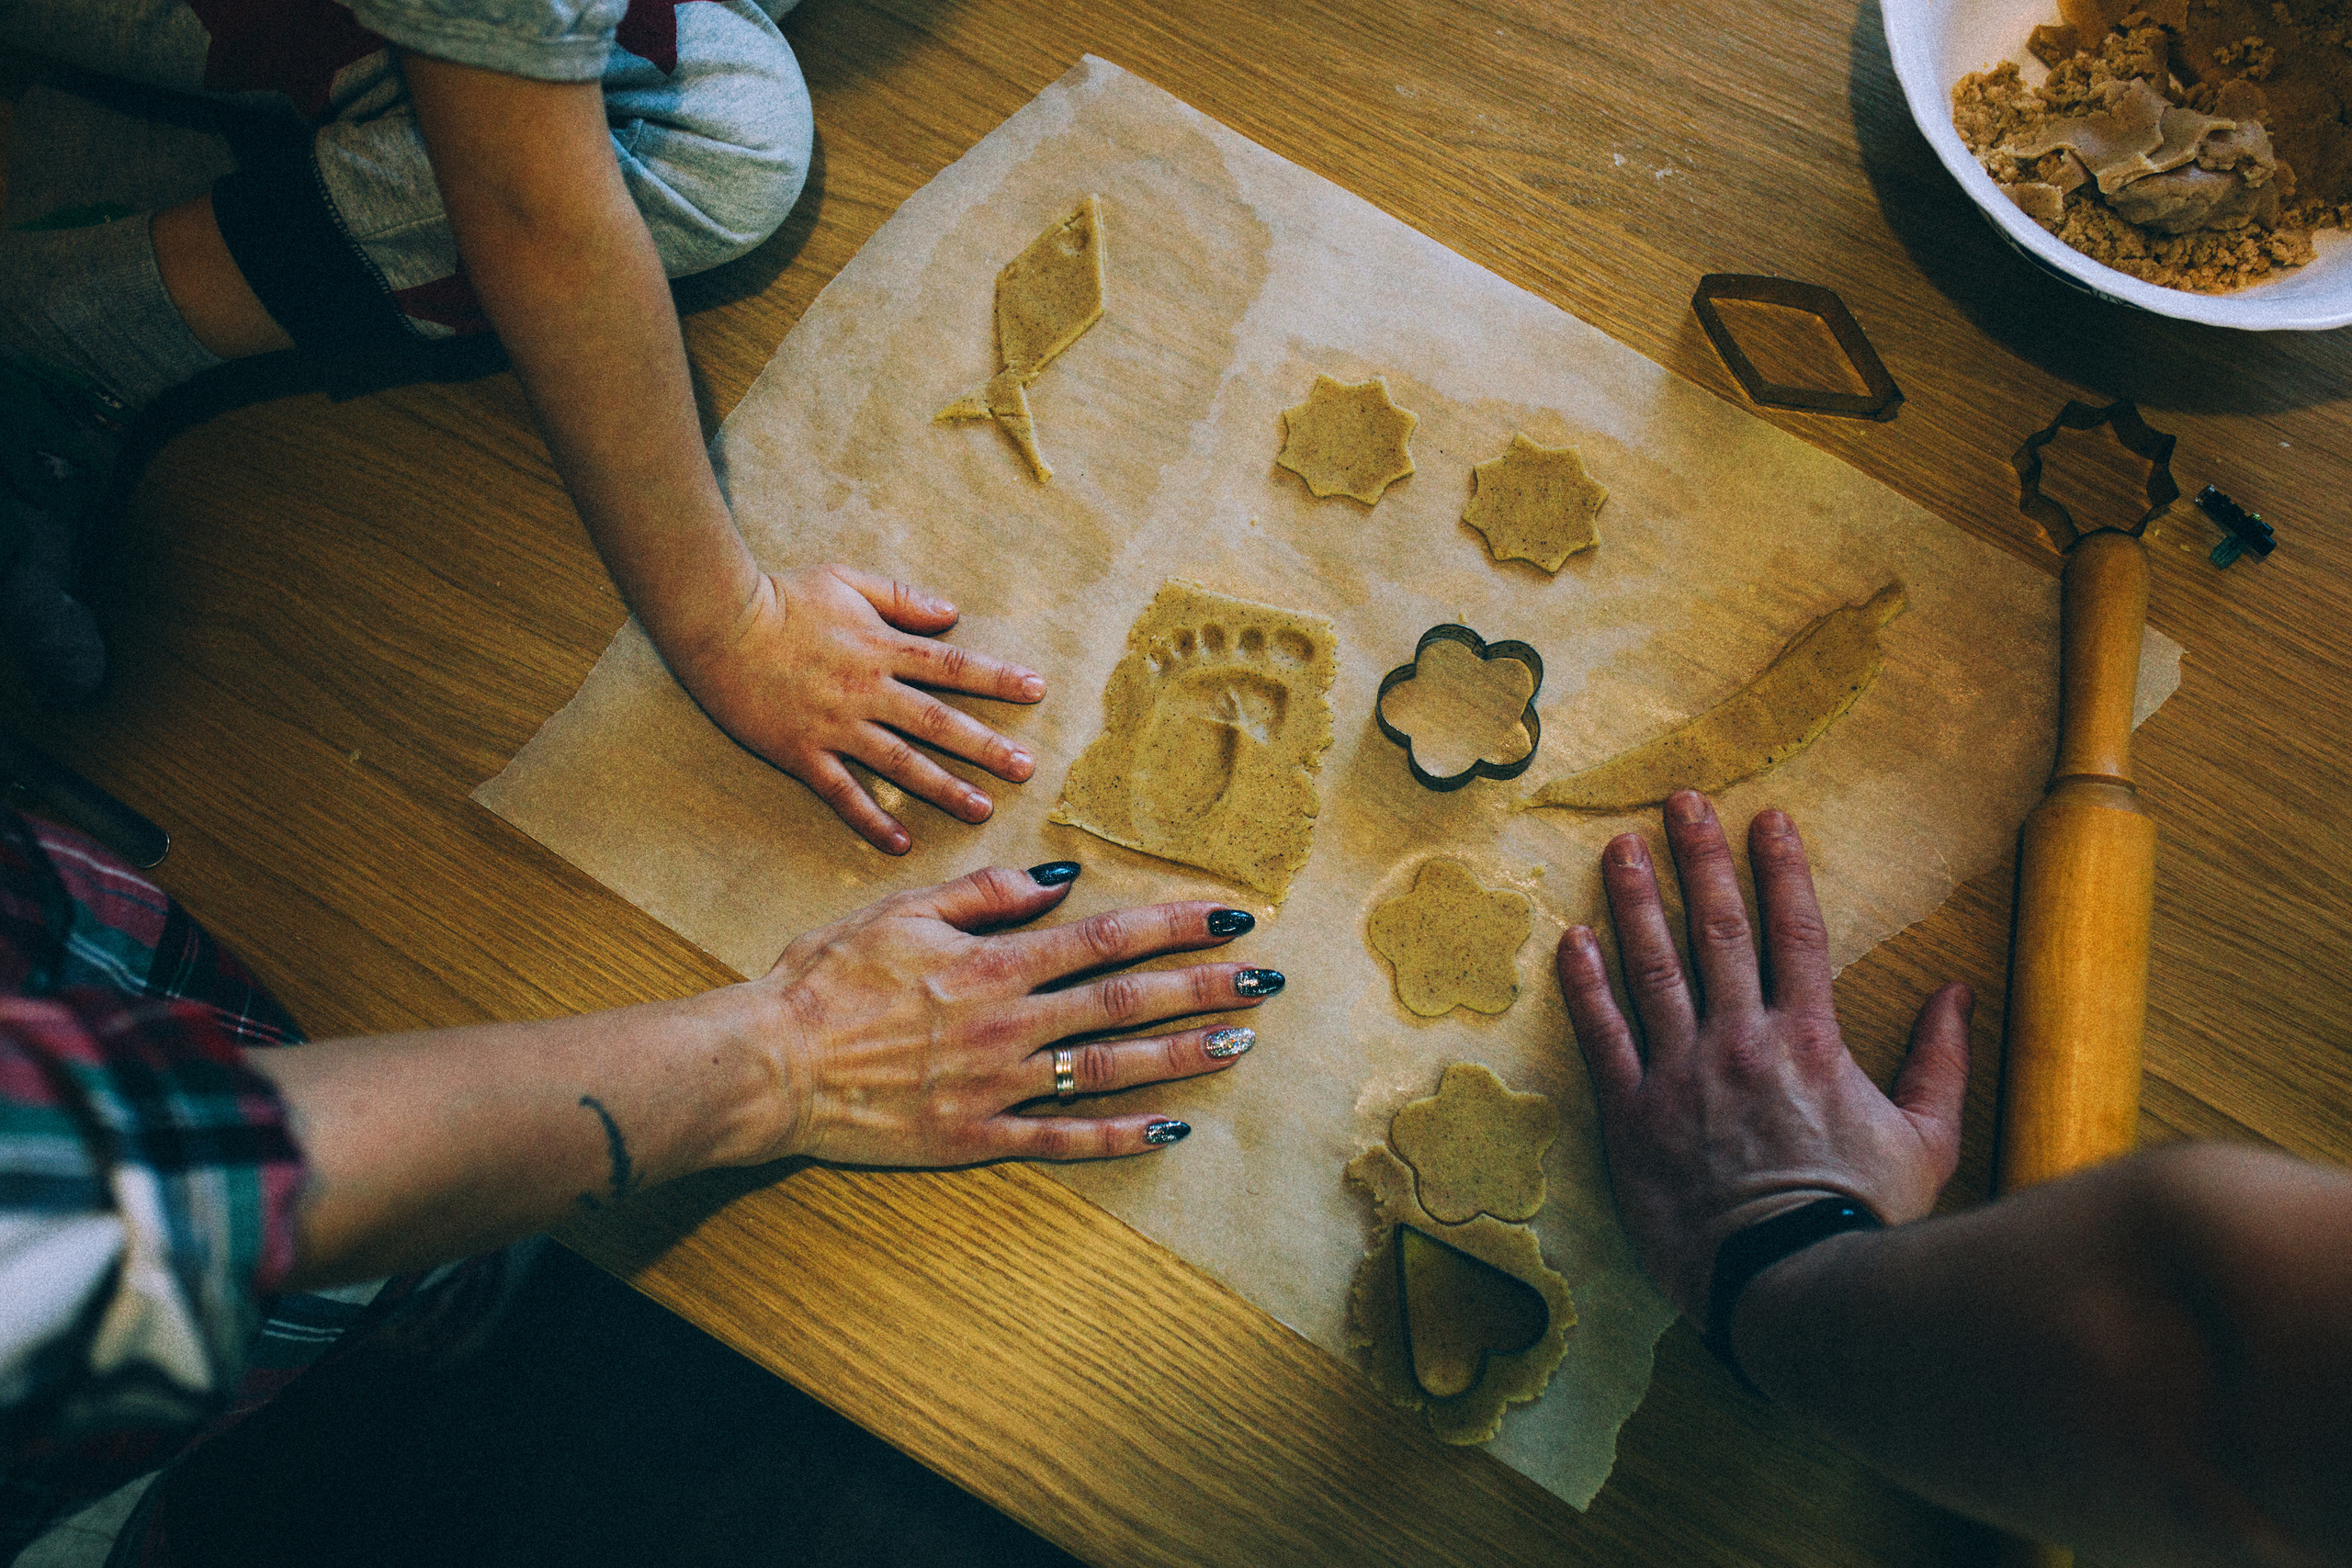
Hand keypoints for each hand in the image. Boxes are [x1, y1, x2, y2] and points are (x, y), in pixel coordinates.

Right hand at [675, 565, 1046, 853]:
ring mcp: (835, 726)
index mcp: (881, 647)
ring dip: (944, 788)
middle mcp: (866, 691)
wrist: (718, 623)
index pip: (952, 666)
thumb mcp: (847, 580)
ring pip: (900, 764)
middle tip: (1025, 769)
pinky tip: (900, 843)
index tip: (1037, 690)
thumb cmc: (781, 596)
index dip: (997, 678)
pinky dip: (871, 819)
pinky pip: (842, 793)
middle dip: (985, 747)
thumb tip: (952, 613)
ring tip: (982, 810)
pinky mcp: (802, 752)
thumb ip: (902, 598)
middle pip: (938, 723)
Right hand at [747, 863, 1277, 1165]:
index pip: (1105, 937)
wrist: (770, 1065)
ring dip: (1180, 1056)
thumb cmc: (825, 980)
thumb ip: (985, 896)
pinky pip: (1063, 1137)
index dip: (1173, 926)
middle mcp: (1009, 1024)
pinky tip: (1171, 1130)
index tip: (1229, 919)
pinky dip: (1120, 1136)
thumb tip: (1060, 879)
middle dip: (1202, 989)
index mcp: (994, 964)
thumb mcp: (901, 912)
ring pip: (1110, 1069)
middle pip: (1125, 1002)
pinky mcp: (978, 1136)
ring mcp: (998, 1086)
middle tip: (1266, 982)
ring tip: (1237, 1044)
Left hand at [1554, 790, 1972, 1323]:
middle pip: (1718, 931)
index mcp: (1810, 1041)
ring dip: (1635, 902)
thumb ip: (1940, 1061)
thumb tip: (1957, 992)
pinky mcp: (1633, 1117)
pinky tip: (1571, 940)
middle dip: (1700, 858)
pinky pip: (1603, 1037)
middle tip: (1680, 802)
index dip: (1780, 868)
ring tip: (1620, 848)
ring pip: (1652, 969)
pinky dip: (1585, 986)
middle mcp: (1741, 1042)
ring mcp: (1682, 1075)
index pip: (1795, 931)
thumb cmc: (1863, 1218)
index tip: (1767, 818)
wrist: (1791, 1285)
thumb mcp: (1927, 1141)